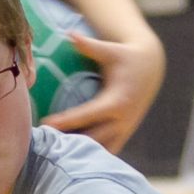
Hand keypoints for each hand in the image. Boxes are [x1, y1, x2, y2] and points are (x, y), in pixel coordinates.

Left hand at [43, 29, 165, 154]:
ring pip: (100, 149)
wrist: (151, 68)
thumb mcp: (110, 50)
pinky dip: (90, 155)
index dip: (67, 121)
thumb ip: (89, 46)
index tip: (46, 125)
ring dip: (79, 153)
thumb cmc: (125, 57)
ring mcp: (124, 130)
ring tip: (53, 156)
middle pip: (93, 139)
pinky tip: (70, 158)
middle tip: (43, 145)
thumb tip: (70, 34)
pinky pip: (106, 151)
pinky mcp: (124, 134)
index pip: (88, 115)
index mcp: (117, 101)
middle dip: (69, 143)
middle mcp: (122, 120)